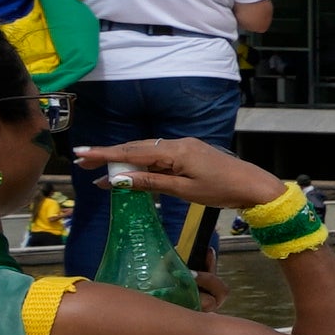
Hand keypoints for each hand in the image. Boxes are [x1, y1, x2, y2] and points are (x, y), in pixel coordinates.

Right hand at [76, 136, 283, 215]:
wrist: (254, 186)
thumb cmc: (222, 190)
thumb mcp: (184, 191)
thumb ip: (152, 183)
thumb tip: (121, 179)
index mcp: (175, 151)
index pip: (132, 151)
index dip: (104, 153)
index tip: (80, 153)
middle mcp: (178, 144)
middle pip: (136, 149)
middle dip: (108, 156)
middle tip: (82, 164)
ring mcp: (184, 147)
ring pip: (147, 152)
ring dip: (124, 161)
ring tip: (101, 173)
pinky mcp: (190, 153)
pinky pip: (160, 156)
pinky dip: (142, 163)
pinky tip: (131, 172)